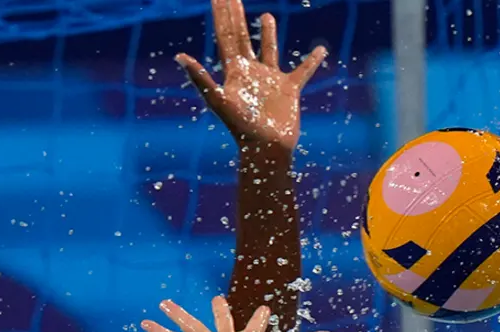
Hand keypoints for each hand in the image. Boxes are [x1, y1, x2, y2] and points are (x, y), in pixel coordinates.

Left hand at [176, 0, 326, 150]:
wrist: (265, 148)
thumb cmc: (241, 128)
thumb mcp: (218, 100)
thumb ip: (200, 78)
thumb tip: (178, 56)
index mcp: (234, 72)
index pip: (226, 36)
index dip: (222, 15)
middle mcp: (251, 72)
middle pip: (242, 37)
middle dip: (237, 16)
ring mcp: (270, 80)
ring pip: (269, 50)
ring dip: (268, 34)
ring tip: (266, 16)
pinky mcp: (289, 89)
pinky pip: (303, 71)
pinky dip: (312, 61)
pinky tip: (321, 50)